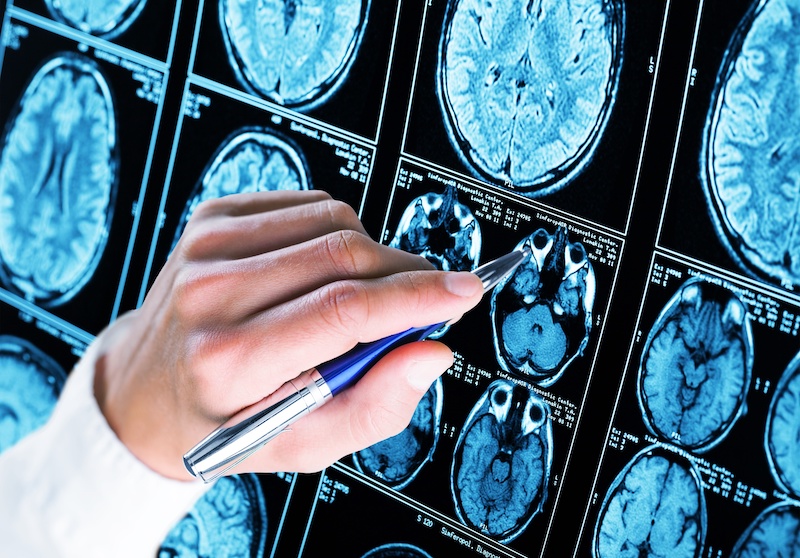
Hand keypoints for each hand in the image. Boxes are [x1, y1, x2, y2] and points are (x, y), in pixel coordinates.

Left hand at [92, 191, 483, 479]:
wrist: (149, 387)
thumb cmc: (225, 420)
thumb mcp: (302, 444)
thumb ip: (375, 407)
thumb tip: (430, 352)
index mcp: (229, 359)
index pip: (344, 310)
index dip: (416, 297)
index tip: (463, 293)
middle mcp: (210, 293)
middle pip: (344, 256)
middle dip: (407, 274)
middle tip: (432, 297)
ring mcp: (206, 245)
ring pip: (333, 221)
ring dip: (372, 254)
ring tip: (360, 297)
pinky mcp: (213, 216)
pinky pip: (309, 204)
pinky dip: (337, 232)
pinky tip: (324, 269)